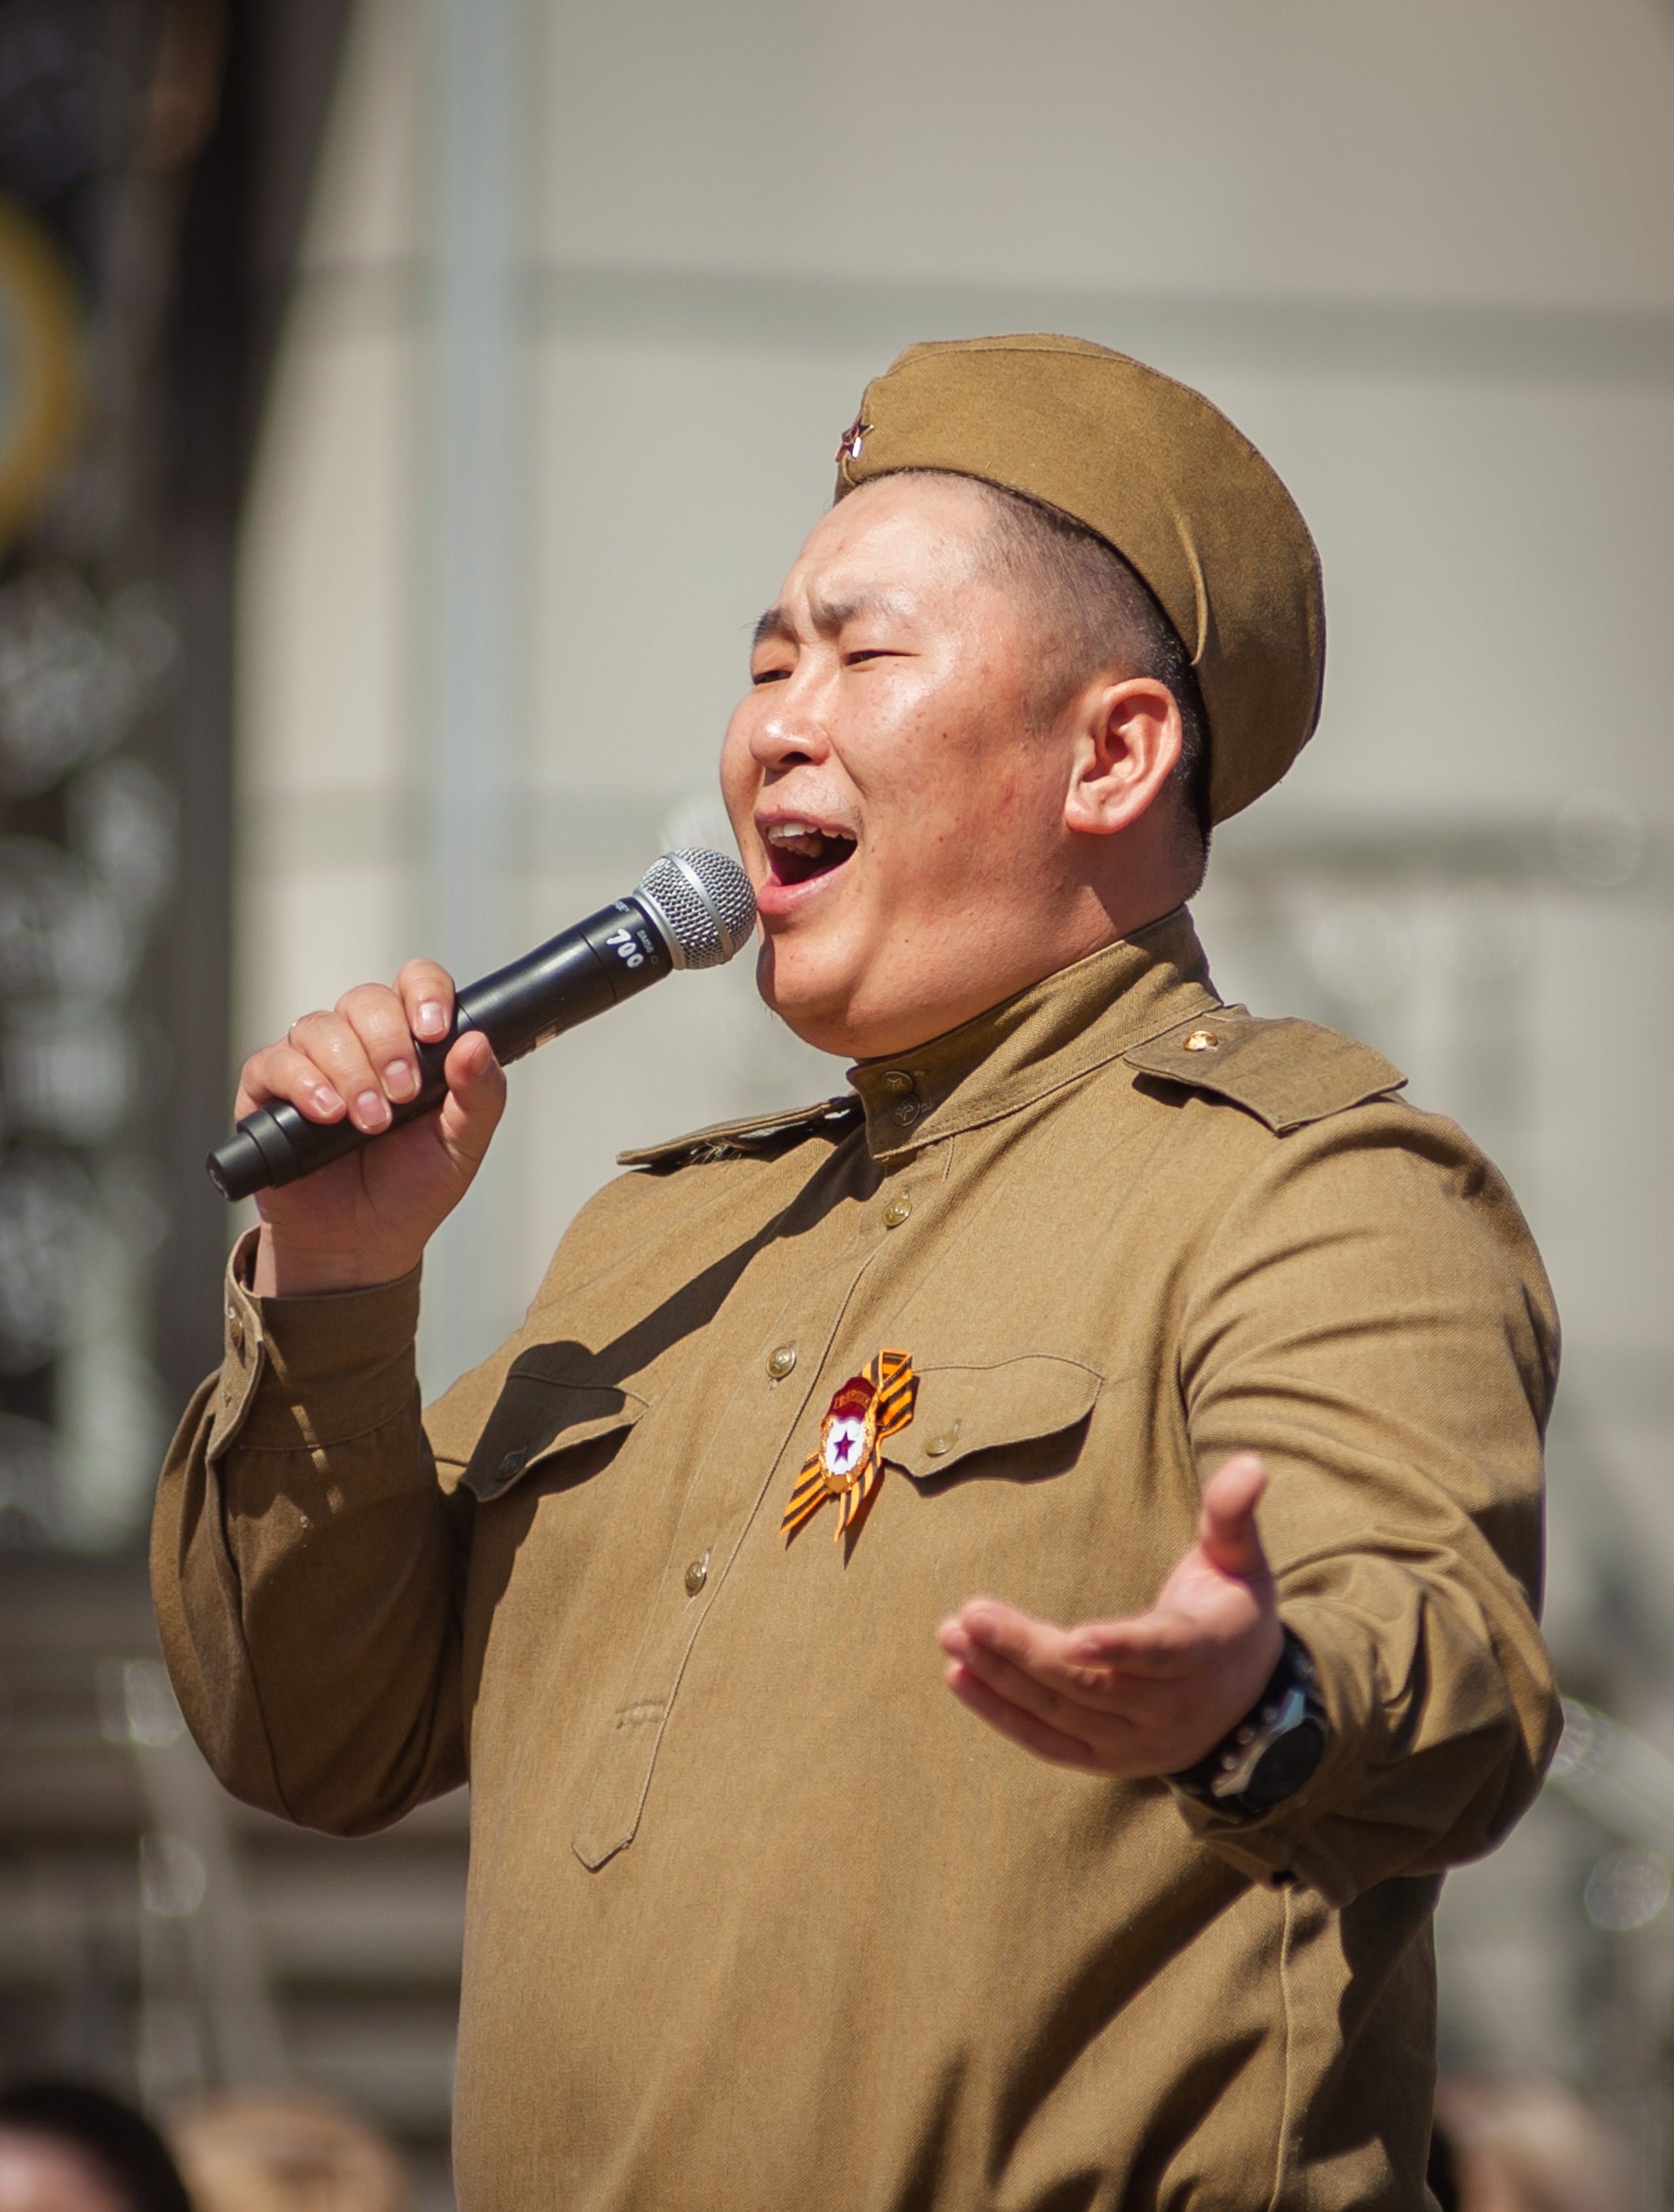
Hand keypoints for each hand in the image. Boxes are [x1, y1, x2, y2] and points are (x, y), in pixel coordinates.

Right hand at [239, 961, 506, 1297]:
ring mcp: (312, 1063)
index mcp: (410, 1043)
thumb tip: (477, 1042)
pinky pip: (276, 1061)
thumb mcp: (462, 1144)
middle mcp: (360, 1043)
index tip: (433, 1031)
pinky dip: (304, 1084)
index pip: (415, 984)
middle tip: (403, 1095)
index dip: (424, 993)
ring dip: (350, 1073)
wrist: (360, 1243)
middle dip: (388, 1044)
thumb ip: (479, 1094)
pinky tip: (327, 1115)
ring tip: (368, 1123)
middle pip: (366, 1000)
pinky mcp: (268, 1091)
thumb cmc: (411, 1188)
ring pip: (321, 1027)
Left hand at [936, 1454, 1282, 1777]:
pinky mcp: (1106, 1758)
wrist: (1248, 1706)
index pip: (1160, 1653)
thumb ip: (1233, 1515)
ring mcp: (1136, 1742)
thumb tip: (1252, 1463)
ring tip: (951, 1635)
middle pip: (1090, 1682)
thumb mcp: (1242, 1562)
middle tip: (970, 1614)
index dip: (1121, 1648)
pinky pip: (1047, 1741)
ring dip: (1001, 1675)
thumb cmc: (1233, 1613)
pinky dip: (1002, 1713)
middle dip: (1026, 1649)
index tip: (1076, 1636)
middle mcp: (1170, 1708)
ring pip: (1061, 1710)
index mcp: (1202, 1653)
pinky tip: (959, 1677)